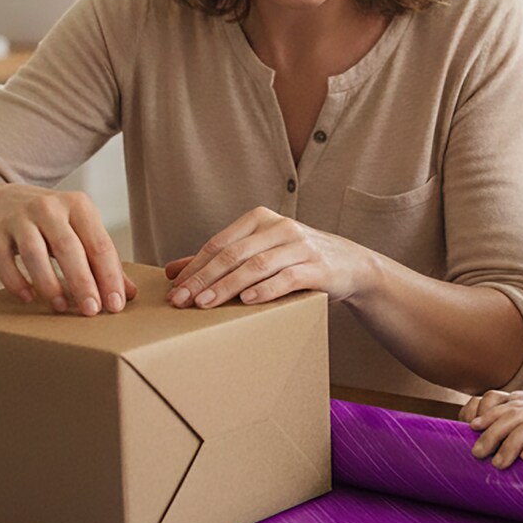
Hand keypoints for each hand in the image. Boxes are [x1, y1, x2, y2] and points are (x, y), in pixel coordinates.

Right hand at [0, 185, 136, 314]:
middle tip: (91, 311)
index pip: (99, 244)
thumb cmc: (53, 223)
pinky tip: (28, 297)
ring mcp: (18, 218)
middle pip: (68, 247)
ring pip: (34, 252)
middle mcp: (49, 207)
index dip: (109, 276)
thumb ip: (104, 261)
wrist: (3, 202)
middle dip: (82, 282)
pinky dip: (15, 280)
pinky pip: (2, 259)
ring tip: (60, 307)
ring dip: (48, 283)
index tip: (115, 304)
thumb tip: (129, 294)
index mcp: (79, 206)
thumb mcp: (81, 231)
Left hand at [165, 206, 371, 308]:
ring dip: (227, 287)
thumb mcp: (258, 253)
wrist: (351, 266)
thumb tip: (172, 271)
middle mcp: (279, 227)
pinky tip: (246, 302)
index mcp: (260, 219)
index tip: (174, 290)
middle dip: (203, 279)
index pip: (219, 243)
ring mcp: (300, 246)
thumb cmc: (295, 260)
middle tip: (181, 301)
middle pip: (233, 254)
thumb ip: (218, 260)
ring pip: (256, 266)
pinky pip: (287, 278)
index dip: (194, 267)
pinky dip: (265, 290)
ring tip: (205, 304)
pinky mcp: (318, 267)